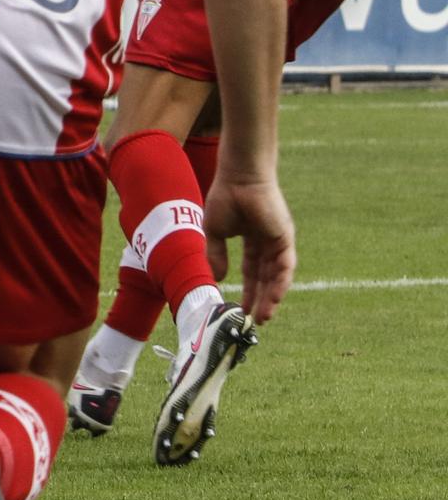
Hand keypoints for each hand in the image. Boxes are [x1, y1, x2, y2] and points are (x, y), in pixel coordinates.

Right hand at [203, 170, 293, 323]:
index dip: (247, 291)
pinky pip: (284, 267)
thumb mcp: (215, 232)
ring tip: (263, 318)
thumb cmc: (225, 197)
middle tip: (255, 322)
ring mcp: (278, 242)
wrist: (238, 177)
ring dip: (270, 298)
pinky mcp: (285, 239)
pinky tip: (272, 299)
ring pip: (276, 277)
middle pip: (265, 279)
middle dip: (260, 300)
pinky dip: (279, 284)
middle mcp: (268, 244)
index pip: (251, 272)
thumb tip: (217, 278)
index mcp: (253, 241)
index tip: (242, 310)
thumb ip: (216, 255)